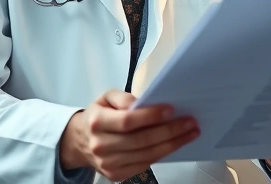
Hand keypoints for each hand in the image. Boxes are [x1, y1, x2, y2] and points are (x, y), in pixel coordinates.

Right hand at [59, 89, 199, 181]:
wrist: (80, 141)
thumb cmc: (98, 116)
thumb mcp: (106, 98)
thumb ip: (123, 97)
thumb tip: (142, 102)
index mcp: (97, 122)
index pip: (127, 121)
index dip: (151, 116)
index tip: (170, 110)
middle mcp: (101, 145)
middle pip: (141, 140)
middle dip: (170, 131)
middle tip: (189, 122)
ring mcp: (108, 163)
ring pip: (147, 154)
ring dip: (172, 144)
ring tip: (189, 133)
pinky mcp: (116, 174)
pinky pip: (145, 164)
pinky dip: (162, 153)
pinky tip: (175, 144)